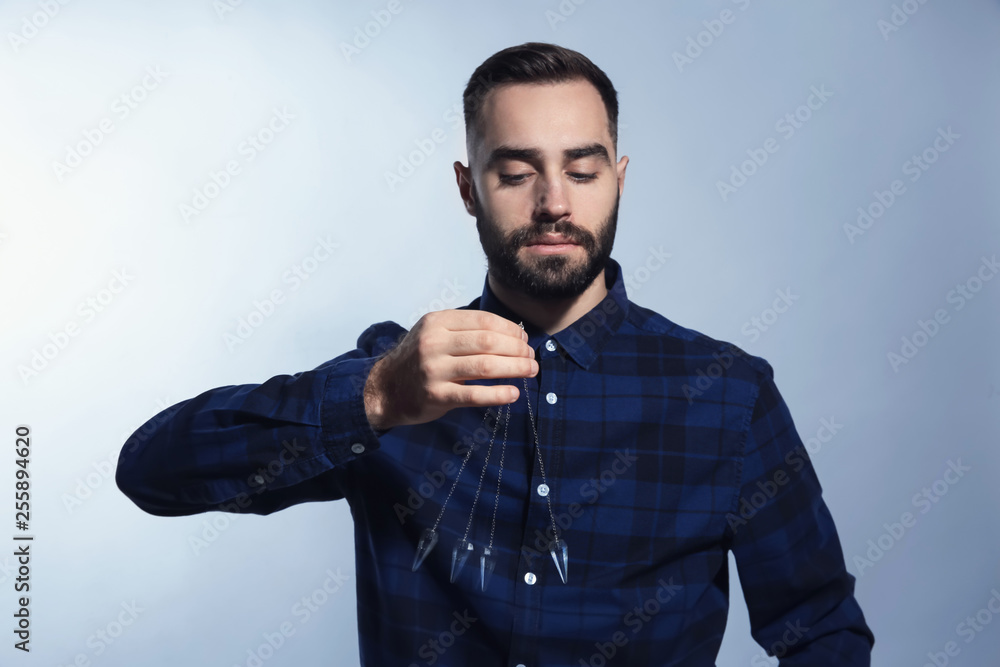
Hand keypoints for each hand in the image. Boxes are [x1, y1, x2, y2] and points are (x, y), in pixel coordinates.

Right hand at [363, 310, 537, 430]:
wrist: (384, 389)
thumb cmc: (417, 360)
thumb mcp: (434, 334)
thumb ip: (464, 331)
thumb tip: (511, 335)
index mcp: (437, 322)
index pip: (483, 321)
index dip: (510, 330)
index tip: (524, 339)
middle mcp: (434, 343)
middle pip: (488, 341)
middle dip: (517, 349)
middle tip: (532, 357)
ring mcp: (434, 370)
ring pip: (485, 366)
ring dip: (515, 368)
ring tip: (530, 371)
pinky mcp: (436, 395)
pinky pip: (474, 394)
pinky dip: (498, 394)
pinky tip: (514, 393)